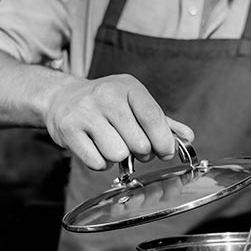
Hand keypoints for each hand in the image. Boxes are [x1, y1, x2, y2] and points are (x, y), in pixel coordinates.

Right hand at [44, 74, 193, 169]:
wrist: (62, 98)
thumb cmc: (105, 103)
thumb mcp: (135, 102)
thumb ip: (162, 121)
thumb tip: (187, 137)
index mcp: (128, 87)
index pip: (152, 117)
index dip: (164, 140)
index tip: (166, 151)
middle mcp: (106, 96)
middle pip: (138, 143)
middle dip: (142, 152)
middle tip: (135, 147)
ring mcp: (85, 113)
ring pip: (118, 155)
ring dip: (119, 158)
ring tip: (113, 145)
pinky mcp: (68, 130)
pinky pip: (97, 163)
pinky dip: (101, 163)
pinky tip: (97, 148)